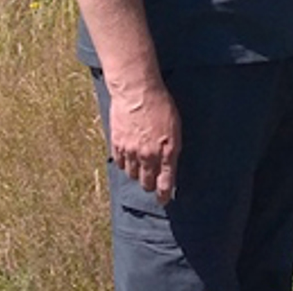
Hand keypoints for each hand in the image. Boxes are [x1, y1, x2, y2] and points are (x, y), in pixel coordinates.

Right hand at [107, 76, 179, 203]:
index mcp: (167, 151)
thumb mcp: (175, 127)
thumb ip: (172, 148)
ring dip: (136, 173)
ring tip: (139, 166)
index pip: (165, 183)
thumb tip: (168, 164)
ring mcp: (131, 151)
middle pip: (147, 183)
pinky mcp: (117, 144)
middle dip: (150, 185)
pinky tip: (127, 157)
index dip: (164, 195)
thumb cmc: (160, 104)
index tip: (163, 200)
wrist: (136, 91)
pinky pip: (120, 163)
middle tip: (151, 182)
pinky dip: (124, 163)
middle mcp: (149, 156)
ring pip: (132, 175)